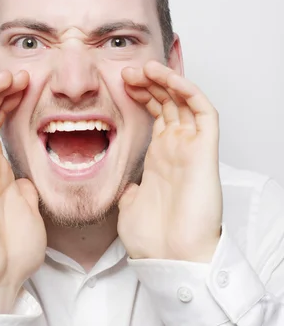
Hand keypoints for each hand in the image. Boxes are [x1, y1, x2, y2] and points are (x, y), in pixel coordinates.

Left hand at [118, 60, 222, 262]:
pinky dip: (188, 91)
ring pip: (185, 101)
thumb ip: (131, 192)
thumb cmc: (154, 240)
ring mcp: (191, 148)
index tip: (121, 82)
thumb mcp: (131, 208)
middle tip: (128, 69)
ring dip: (166, 80)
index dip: (142, 95)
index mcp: (159, 158)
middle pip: (169, 102)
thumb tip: (128, 187)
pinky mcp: (205, 150)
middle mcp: (176, 149)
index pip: (156, 115)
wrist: (171, 258)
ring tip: (144, 67)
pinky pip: (204, 112)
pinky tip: (168, 79)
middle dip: (150, 82)